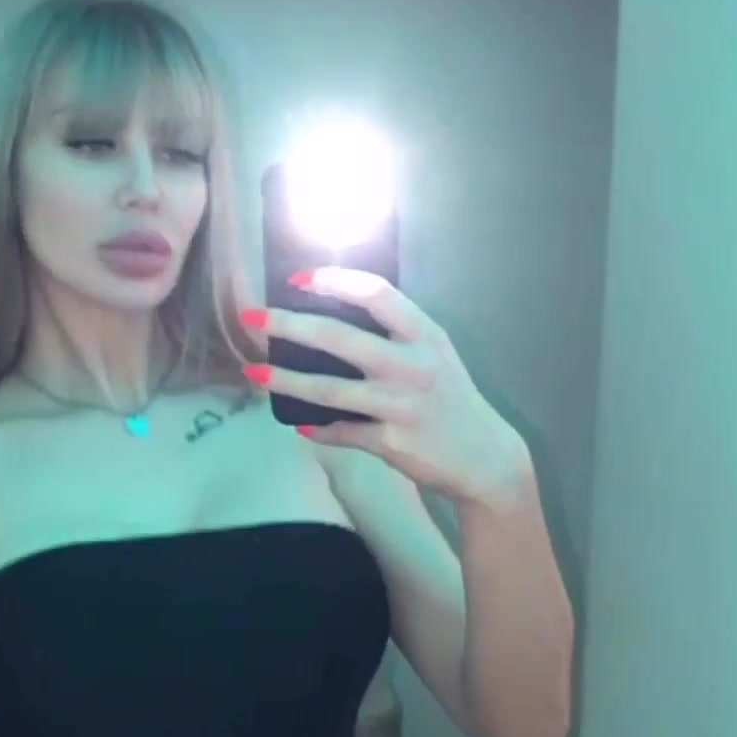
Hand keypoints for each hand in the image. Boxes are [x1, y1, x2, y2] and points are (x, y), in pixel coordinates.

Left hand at [242, 267, 531, 504]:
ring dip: (286, 380)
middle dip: (288, 324)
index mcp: (425, 335)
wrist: (483, 457)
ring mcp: (400, 405)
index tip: (298, 279)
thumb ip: (397, 335)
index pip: (376, 294)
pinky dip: (318, 428)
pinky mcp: (391, 442)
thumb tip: (332, 317)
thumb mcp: (435, 355)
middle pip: (339, 337)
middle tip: (253, 317)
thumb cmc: (450, 398)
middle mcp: (413, 366)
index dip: (333, 281)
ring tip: (255, 373)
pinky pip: (342, 431)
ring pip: (329, 389)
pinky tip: (299, 424)